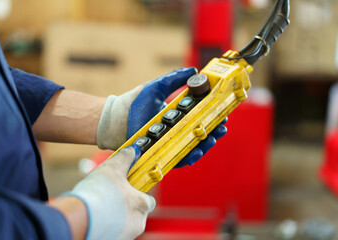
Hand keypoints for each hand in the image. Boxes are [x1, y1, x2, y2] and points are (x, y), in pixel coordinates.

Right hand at [67, 146, 154, 239]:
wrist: (79, 218)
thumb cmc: (98, 194)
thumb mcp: (113, 167)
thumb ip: (125, 157)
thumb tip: (133, 150)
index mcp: (142, 205)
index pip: (149, 199)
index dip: (138, 192)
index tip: (128, 187)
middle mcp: (138, 223)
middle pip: (136, 212)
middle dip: (125, 204)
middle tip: (111, 195)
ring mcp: (126, 235)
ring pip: (124, 223)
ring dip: (116, 215)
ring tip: (100, 205)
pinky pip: (113, 231)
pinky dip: (107, 225)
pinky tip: (96, 216)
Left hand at [96, 67, 226, 166]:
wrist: (118, 117)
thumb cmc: (136, 102)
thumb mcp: (158, 87)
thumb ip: (174, 79)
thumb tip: (193, 71)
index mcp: (179, 115)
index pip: (201, 117)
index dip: (213, 116)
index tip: (223, 113)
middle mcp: (177, 129)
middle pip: (201, 133)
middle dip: (214, 131)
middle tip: (222, 128)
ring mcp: (170, 142)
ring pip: (193, 147)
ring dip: (206, 145)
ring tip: (212, 139)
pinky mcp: (162, 152)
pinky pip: (179, 158)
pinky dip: (189, 157)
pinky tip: (196, 152)